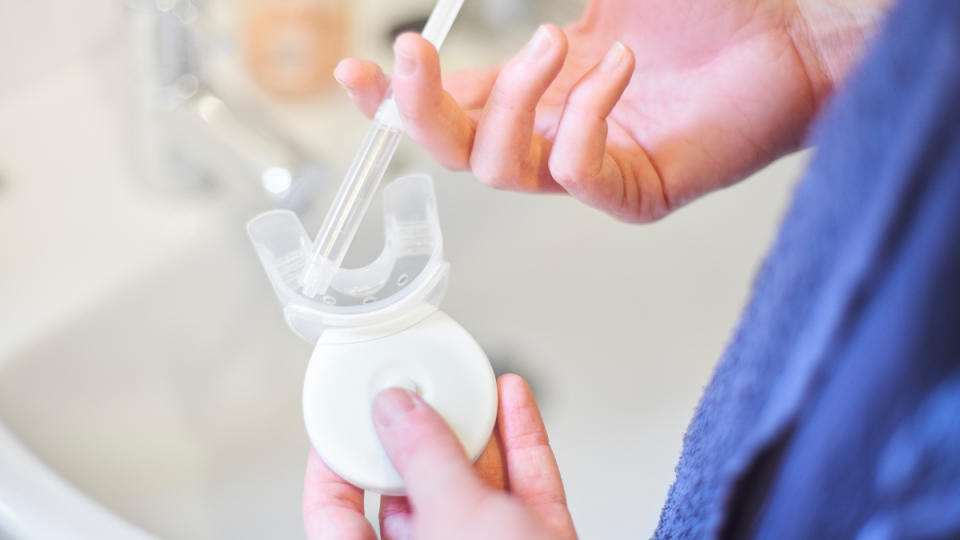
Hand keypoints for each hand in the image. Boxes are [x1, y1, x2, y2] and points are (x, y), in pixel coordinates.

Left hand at [303, 374, 575, 539]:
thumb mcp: (455, 520)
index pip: (336, 515)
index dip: (332, 463)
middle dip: (419, 433)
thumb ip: (424, 458)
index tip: (343, 417)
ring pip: (472, 483)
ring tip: (466, 384)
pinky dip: (520, 440)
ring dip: (474, 429)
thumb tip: (397, 410)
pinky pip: (523, 486)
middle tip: (418, 387)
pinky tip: (512, 399)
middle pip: (411, 490)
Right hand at [333, 0, 880, 221]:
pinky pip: (579, 175)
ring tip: (557, 42)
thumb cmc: (708, 11)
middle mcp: (555, 134)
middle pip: (455, 150)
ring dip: (510, 102)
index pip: (447, 108)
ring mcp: (593, 168)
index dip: (394, 98)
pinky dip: (586, 117)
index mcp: (538, 90)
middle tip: (419, 52)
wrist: (792, 37)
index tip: (355, 73)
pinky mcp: (637, 192)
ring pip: (503, 169)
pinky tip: (623, 66)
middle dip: (424, 105)